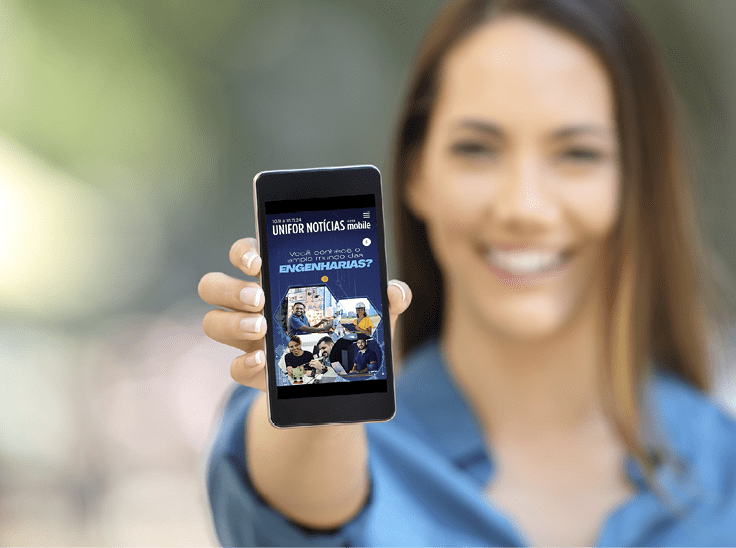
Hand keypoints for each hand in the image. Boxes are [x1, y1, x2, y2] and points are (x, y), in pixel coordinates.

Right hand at [199, 237, 411, 391]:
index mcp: (276, 277)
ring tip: (262, 328)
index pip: (245, 253)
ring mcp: (248, 338)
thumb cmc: (352, 329)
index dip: (243, 252)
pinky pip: (232, 367)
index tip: (258, 262)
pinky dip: (244, 364)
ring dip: (233, 324)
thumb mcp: (372, 313)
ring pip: (213, 322)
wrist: (345, 378)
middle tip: (260, 298)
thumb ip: (387, 299)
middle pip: (213, 285)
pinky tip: (264, 360)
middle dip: (230, 289)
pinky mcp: (254, 370)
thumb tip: (396, 292)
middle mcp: (253, 303)